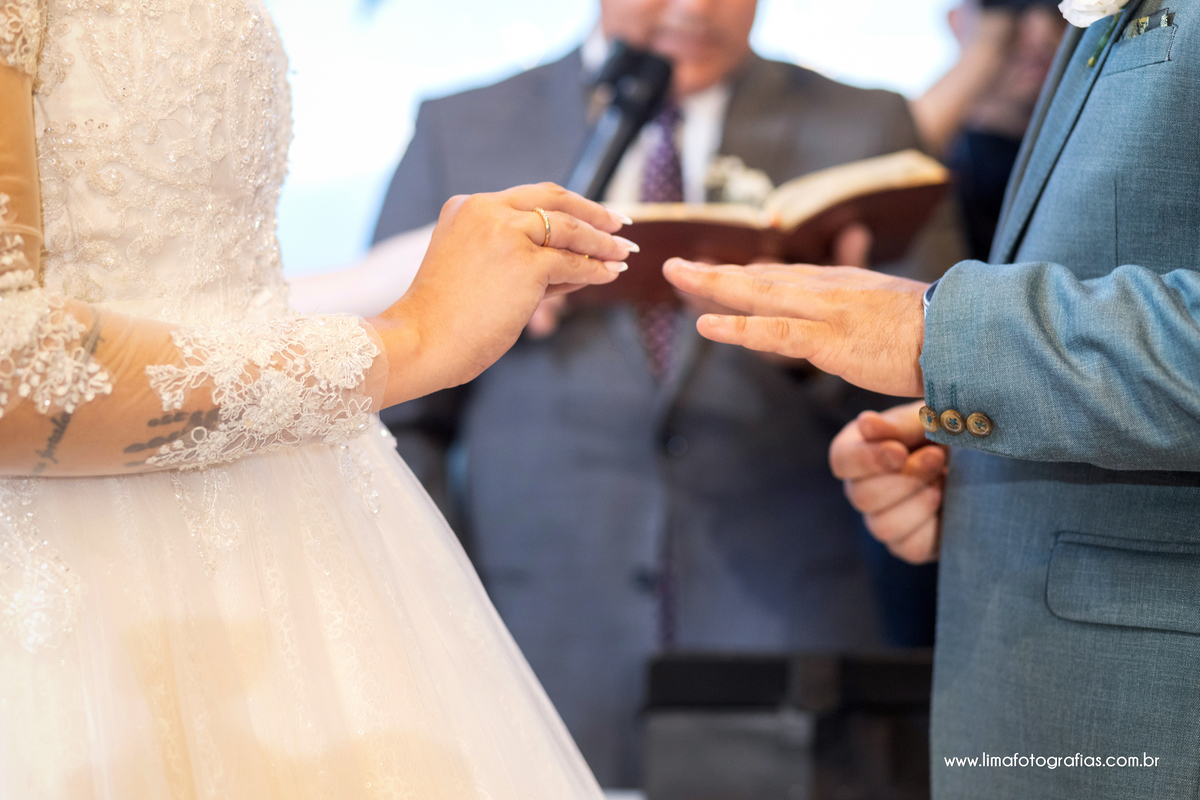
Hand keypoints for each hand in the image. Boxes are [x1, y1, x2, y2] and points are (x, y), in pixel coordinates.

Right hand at [373, 184, 633, 404]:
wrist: (421, 340)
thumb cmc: (444, 318)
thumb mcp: (475, 270)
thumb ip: (517, 257)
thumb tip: (574, 262)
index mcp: (468, 206)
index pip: (530, 198)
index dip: (567, 205)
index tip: (591, 214)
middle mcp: (487, 210)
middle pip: (554, 200)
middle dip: (593, 212)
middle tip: (620, 224)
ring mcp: (507, 233)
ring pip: (569, 229)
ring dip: (602, 242)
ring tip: (624, 253)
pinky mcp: (525, 263)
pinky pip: (572, 262)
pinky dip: (595, 269)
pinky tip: (610, 274)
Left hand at [661, 258, 927, 396]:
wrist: (968, 338)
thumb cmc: (941, 335)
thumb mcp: (895, 317)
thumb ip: (867, 317)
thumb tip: (856, 329)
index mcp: (844, 286)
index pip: (785, 276)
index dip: (747, 274)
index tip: (717, 271)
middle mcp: (829, 290)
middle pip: (761, 278)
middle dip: (715, 272)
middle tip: (675, 265)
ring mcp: (827, 313)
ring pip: (758, 295)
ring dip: (713, 285)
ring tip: (675, 276)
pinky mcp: (831, 341)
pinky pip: (774, 333)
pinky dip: (738, 328)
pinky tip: (707, 325)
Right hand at [830, 400, 946, 563]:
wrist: (980, 458)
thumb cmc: (946, 429)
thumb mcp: (925, 419)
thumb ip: (897, 425)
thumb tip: (865, 423)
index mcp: (856, 449)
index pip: (842, 461)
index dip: (867, 459)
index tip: (900, 451)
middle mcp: (860, 488)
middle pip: (861, 497)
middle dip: (905, 479)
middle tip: (937, 457)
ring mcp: (880, 520)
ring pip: (882, 526)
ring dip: (918, 503)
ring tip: (943, 481)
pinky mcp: (906, 545)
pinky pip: (909, 547)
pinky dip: (932, 525)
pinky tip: (946, 503)